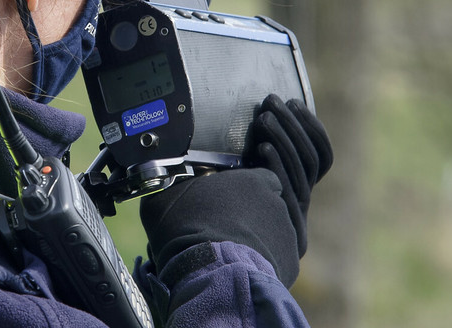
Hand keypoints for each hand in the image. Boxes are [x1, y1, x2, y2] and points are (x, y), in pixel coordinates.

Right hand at [139, 168, 301, 286]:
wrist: (209, 275)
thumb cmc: (186, 231)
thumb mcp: (164, 200)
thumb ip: (172, 187)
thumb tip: (162, 185)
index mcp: (254, 180)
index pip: (259, 176)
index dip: (243, 187)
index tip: (225, 199)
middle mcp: (277, 204)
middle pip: (265, 205)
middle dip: (248, 215)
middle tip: (222, 227)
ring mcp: (286, 235)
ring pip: (271, 233)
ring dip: (254, 239)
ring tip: (227, 251)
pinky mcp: (289, 264)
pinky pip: (274, 260)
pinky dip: (260, 263)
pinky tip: (237, 267)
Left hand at [244, 96, 332, 257]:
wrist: (226, 253)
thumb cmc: (230, 207)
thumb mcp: (247, 175)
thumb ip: (258, 152)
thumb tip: (259, 114)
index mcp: (302, 188)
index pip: (324, 155)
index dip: (313, 128)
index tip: (294, 102)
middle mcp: (304, 200)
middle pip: (312, 159)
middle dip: (293, 125)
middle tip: (272, 101)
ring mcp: (295, 213)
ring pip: (302, 171)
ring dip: (284, 139)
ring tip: (264, 118)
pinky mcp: (282, 224)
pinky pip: (287, 189)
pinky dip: (277, 165)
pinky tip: (263, 147)